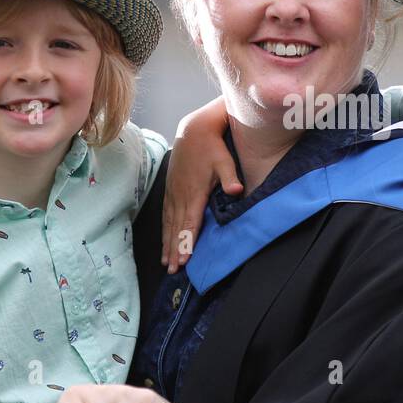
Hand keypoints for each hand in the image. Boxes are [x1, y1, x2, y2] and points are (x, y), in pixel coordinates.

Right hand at [163, 98, 239, 273]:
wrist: (193, 131)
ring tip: (166, 263)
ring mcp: (173, 194)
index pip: (189, 223)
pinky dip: (165, 231)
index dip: (186, 243)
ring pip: (169, 224)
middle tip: (173, 270)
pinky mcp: (170, 190)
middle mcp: (180, 196)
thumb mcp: (225, 160)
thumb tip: (237, 191)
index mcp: (194, 193)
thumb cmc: (212, 147)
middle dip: (175, 250)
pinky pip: (165, 216)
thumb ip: (230, 177)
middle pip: (177, 228)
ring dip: (168, 244)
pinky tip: (164, 242)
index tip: (183, 260)